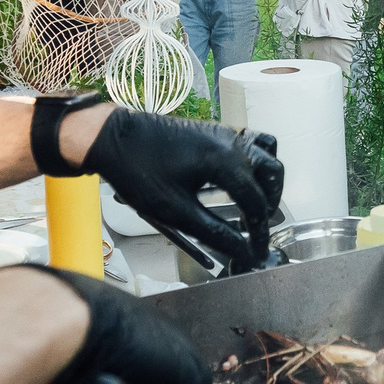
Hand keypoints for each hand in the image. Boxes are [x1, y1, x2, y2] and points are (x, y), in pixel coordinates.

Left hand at [80, 107, 285, 274]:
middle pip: (272, 172)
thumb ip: (215, 233)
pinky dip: (253, 164)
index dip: (259, 232)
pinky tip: (237, 183)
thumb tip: (243, 251)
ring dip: (267, 178)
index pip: (257, 202)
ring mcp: (223, 132)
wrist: (112, 137)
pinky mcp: (213, 130)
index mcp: (226, 161)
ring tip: (255, 203)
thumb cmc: (139, 172)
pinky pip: (248, 143)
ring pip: (265, 152)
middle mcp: (231, 142)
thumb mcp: (176, 211)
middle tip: (258, 228)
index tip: (257, 252)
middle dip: (270, 202)